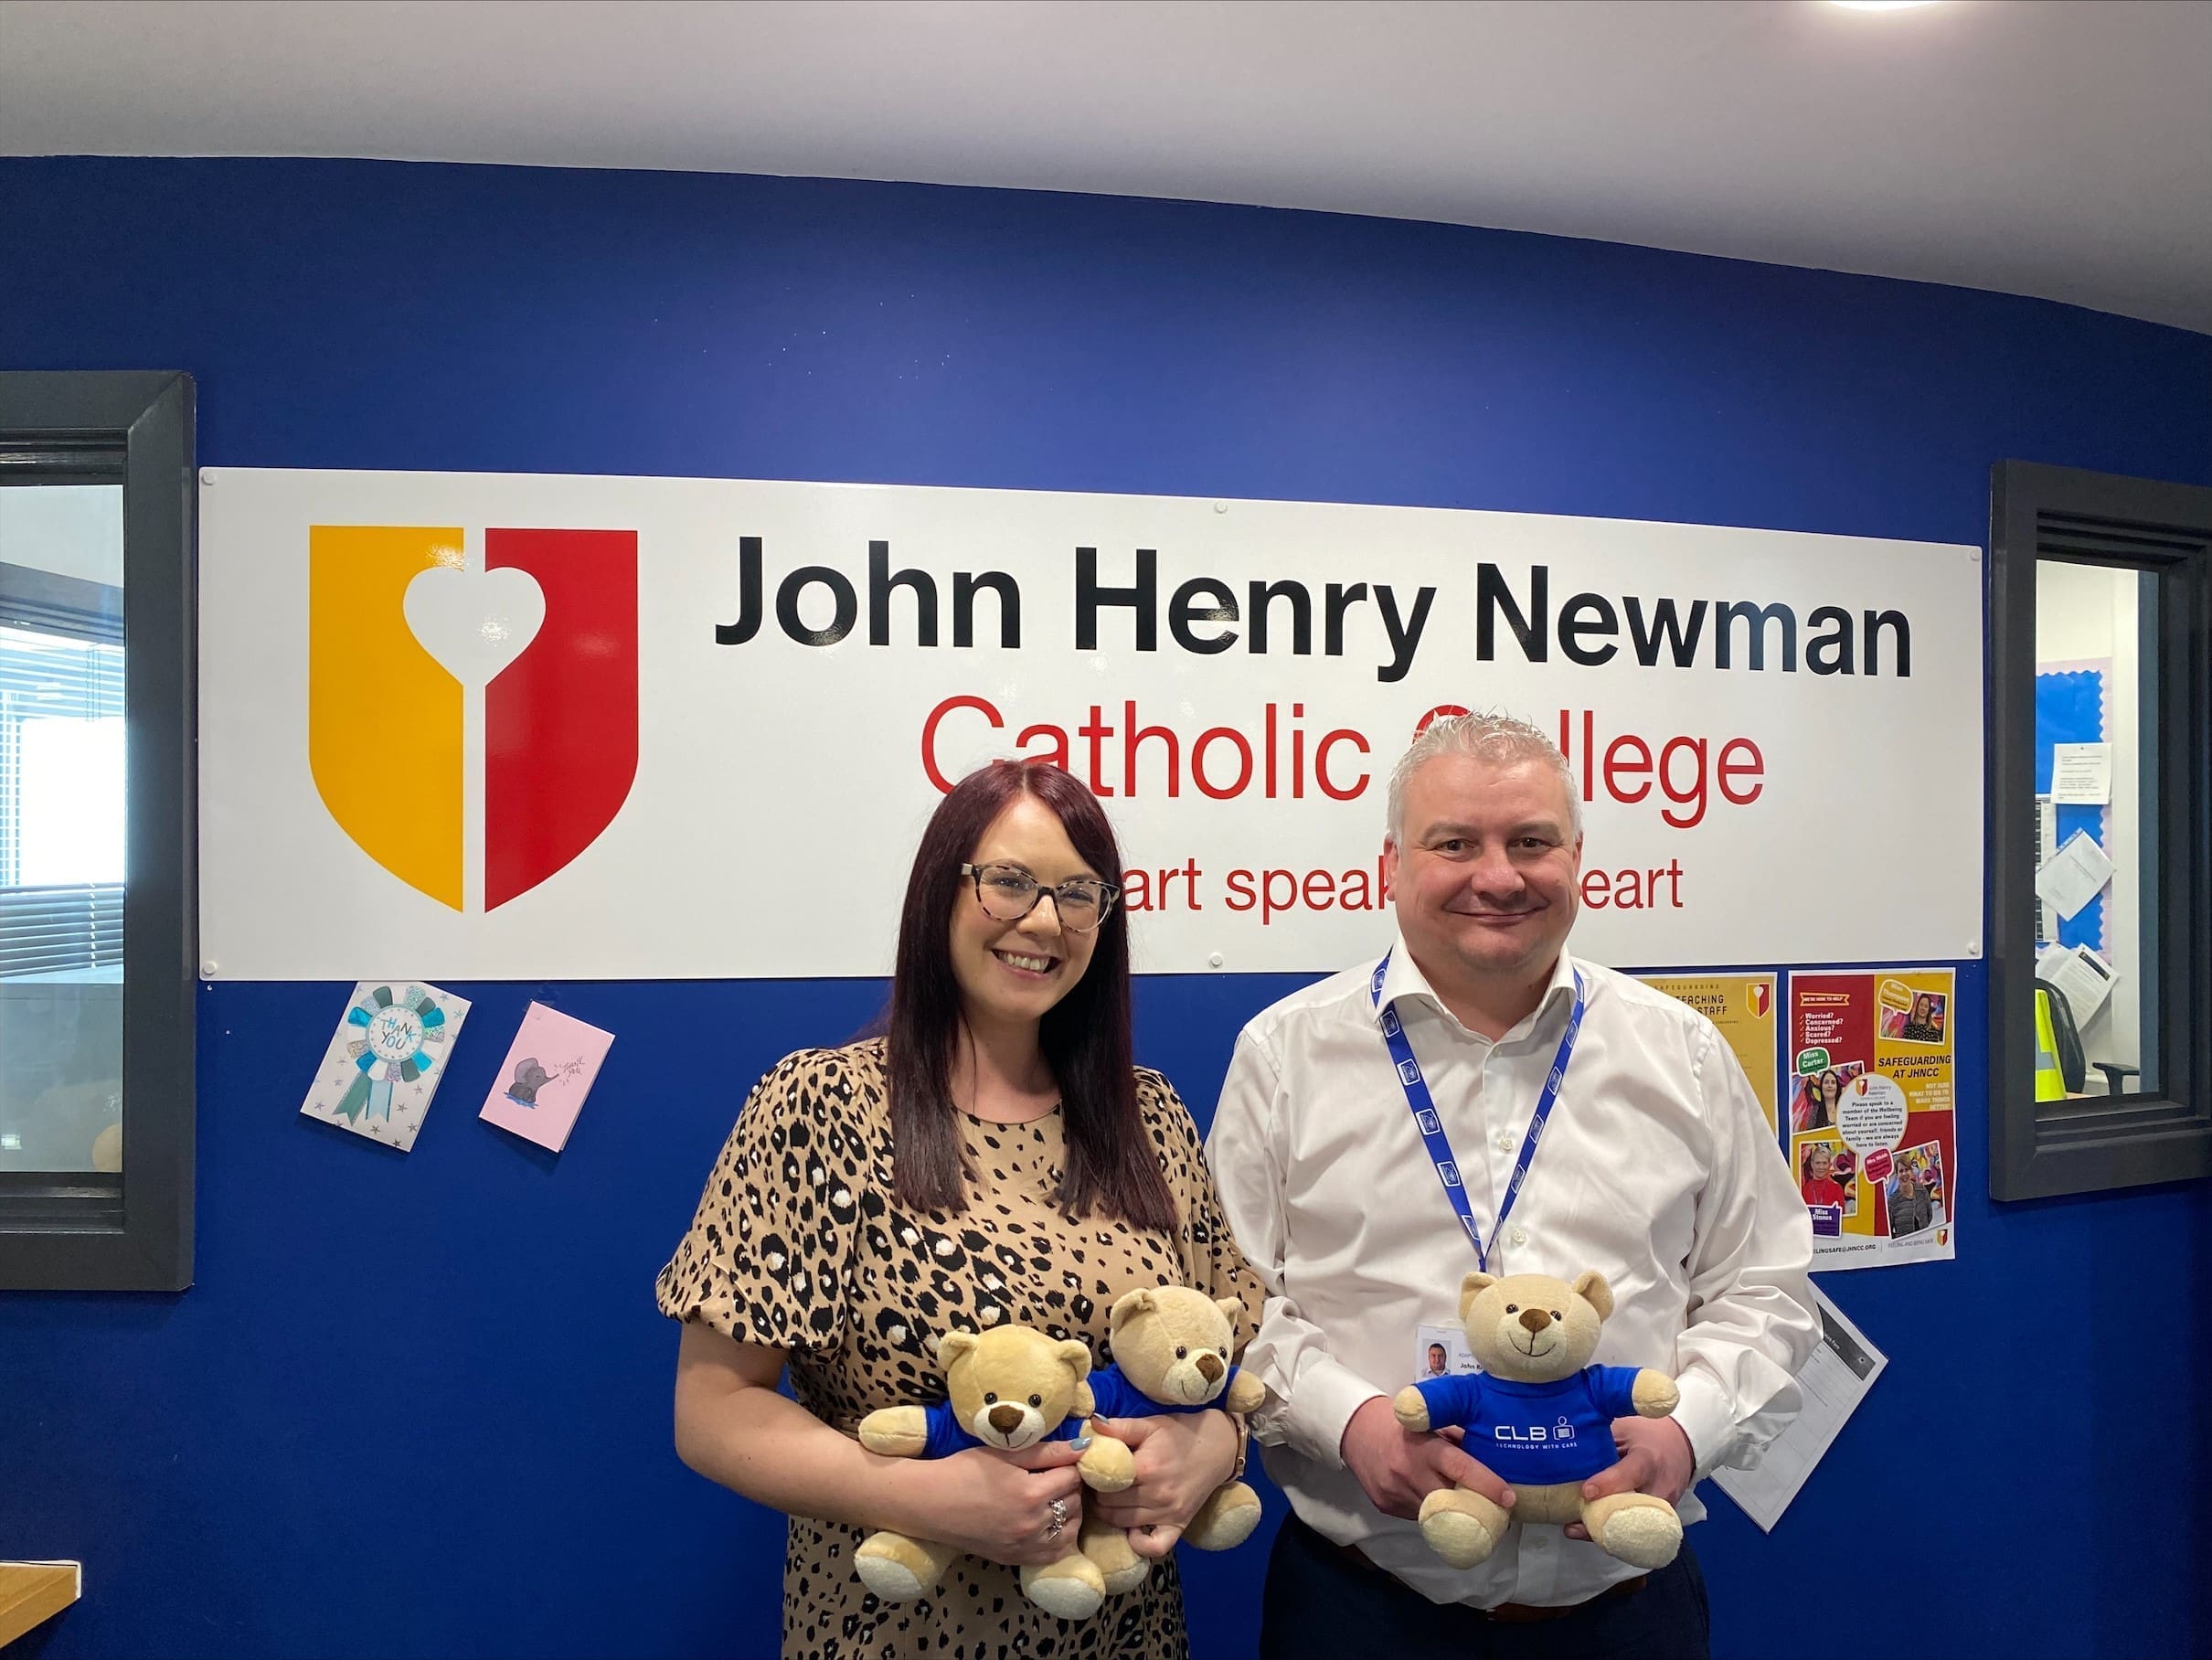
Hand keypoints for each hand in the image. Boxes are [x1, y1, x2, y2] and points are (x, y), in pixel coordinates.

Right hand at [885, 1438, 1087, 1566]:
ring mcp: (1025, 1545)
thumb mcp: (1005, 1454)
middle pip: (1074, 1502)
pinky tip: (1050, 1523)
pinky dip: (1059, 1538)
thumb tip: (1083, 1446)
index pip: (1072, 1477)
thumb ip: (1046, 1451)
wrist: (931, 1504)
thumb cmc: (964, 1471)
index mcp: (1030, 1493)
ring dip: (1069, 1511)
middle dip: (1070, 1486)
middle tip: (1057, 1475)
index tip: (1060, 1460)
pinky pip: (1054, 1553)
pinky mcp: (1016, 1559)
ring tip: (1054, 1497)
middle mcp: (1032, 1524)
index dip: (1070, 1465)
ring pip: (1070, 1529)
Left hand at [1087, 1412, 1239, 1556]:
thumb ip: (1119, 1426)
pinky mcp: (1179, 1526)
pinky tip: (1132, 1529)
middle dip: (1098, 1495)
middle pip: (1109, 1505)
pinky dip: (1139, 1543)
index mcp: (1146, 1468)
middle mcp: (1156, 1495)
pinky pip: (1154, 1546)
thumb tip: (1090, 1425)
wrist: (1219, 1446)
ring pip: (1123, 1523)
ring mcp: (1168, 1514)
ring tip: (1109, 1499)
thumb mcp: (1150, 1424)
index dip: (1091, 1477)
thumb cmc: (1180, 1433)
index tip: (1090, 1470)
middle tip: (1097, 1485)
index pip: (1103, 1483)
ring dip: (1110, 1514)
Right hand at [1339, 1395, 1513, 1521]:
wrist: (1354, 1430)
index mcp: (1423, 1447)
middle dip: (1475, 1509)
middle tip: (1497, 1514)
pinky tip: (1434, 1503)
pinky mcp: (1386, 1507)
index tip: (1508, 1496)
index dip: (1486, 1484)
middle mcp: (1408, 1472)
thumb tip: (1490, 1456)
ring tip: (1470, 1512)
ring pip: (1435, 1515)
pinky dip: (1431, 1512)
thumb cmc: (1399, 1422)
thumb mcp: (1429, 1421)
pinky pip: (1418, 1517)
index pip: (1459, 1468)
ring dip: (1454, 1514)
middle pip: (1450, 1502)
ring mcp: (1395, 1493)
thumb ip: (1456, 1438)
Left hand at [1563, 1416, 1693, 1540]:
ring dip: (1605, 1533)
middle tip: (1572, 1525)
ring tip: (1576, 1531)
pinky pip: (1637, 1533)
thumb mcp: (1624, 1429)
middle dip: (1602, 1521)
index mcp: (1648, 1459)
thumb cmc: (1647, 1437)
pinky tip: (1593, 1533)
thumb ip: (1601, 1441)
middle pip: (1631, 1512)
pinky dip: (1616, 1535)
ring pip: (1634, 1529)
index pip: (1630, 1474)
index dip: (1608, 1484)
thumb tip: (1568, 1454)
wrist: (1681, 1448)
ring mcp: (1662, 1510)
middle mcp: (1659, 1488)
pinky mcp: (1662, 1522)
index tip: (1586, 1492)